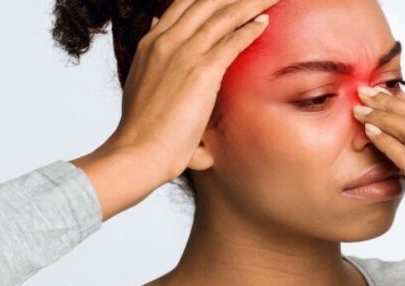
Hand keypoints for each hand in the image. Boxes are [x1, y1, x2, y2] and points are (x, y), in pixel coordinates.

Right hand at [109, 0, 276, 180]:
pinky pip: (232, 41)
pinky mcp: (201, 71)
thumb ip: (157, 69)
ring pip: (223, 15)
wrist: (138, 151)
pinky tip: (266, 21)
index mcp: (151, 44)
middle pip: (206, 1)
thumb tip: (166, 68)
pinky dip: (251, 29)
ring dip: (252, 3)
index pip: (183, 4)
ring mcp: (183, 53)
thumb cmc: (144, 131)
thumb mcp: (144, 90)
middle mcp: (166, 41)